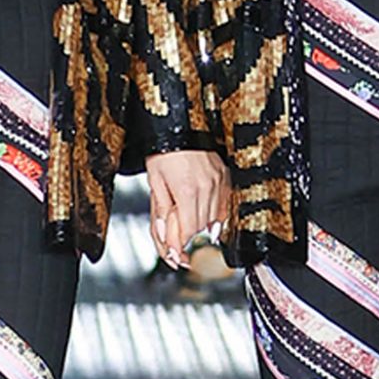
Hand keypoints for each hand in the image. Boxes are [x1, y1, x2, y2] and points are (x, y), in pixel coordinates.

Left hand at [145, 150, 231, 268]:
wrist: (180, 124)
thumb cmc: (164, 149)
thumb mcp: (155, 181)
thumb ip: (160, 211)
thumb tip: (162, 235)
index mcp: (187, 191)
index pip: (188, 231)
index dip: (181, 246)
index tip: (176, 254)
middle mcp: (206, 188)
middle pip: (201, 227)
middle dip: (191, 239)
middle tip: (181, 249)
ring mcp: (218, 182)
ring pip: (214, 218)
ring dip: (203, 228)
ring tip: (192, 232)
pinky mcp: (224, 176)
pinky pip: (224, 205)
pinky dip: (217, 215)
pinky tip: (209, 220)